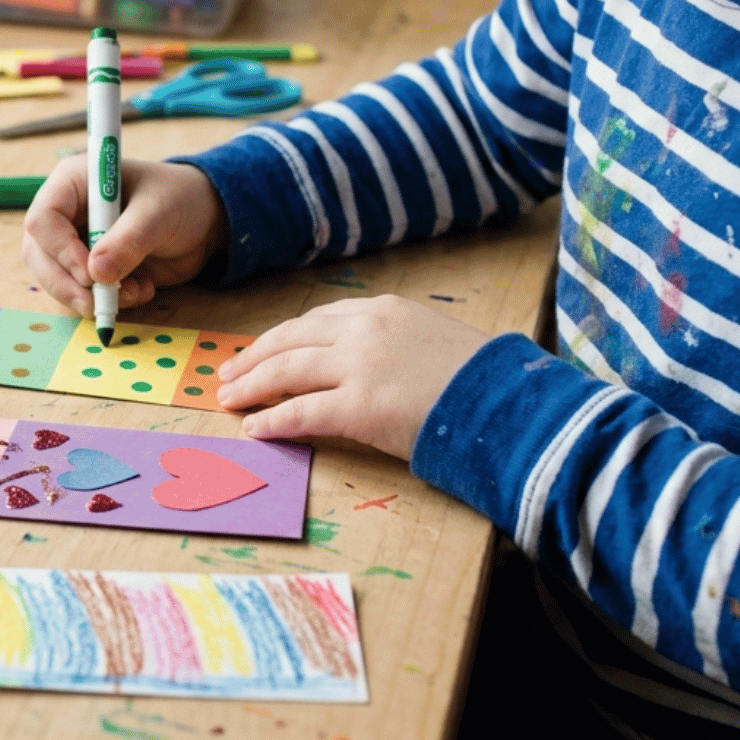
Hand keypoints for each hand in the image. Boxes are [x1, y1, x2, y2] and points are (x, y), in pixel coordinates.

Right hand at [22, 158, 225, 316]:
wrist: (204, 222)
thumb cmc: (179, 200)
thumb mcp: (158, 213)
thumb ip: (129, 240)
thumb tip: (97, 274)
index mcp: (74, 183)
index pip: (43, 219)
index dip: (61, 250)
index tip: (91, 274)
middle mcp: (66, 213)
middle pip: (39, 256)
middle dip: (67, 285)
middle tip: (99, 303)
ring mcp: (75, 243)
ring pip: (56, 280)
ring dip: (90, 298)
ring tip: (135, 293)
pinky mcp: (89, 269)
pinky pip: (81, 294)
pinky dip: (108, 303)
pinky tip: (141, 291)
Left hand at [216, 295, 492, 460]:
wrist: (511, 402)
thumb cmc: (481, 379)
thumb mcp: (433, 339)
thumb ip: (394, 343)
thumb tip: (364, 365)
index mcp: (384, 309)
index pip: (317, 319)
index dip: (283, 337)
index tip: (262, 350)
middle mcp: (366, 329)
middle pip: (291, 339)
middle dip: (254, 357)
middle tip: (229, 374)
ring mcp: (360, 365)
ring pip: (287, 370)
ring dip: (252, 386)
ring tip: (230, 401)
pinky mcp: (360, 406)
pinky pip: (301, 412)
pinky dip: (272, 420)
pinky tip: (255, 429)